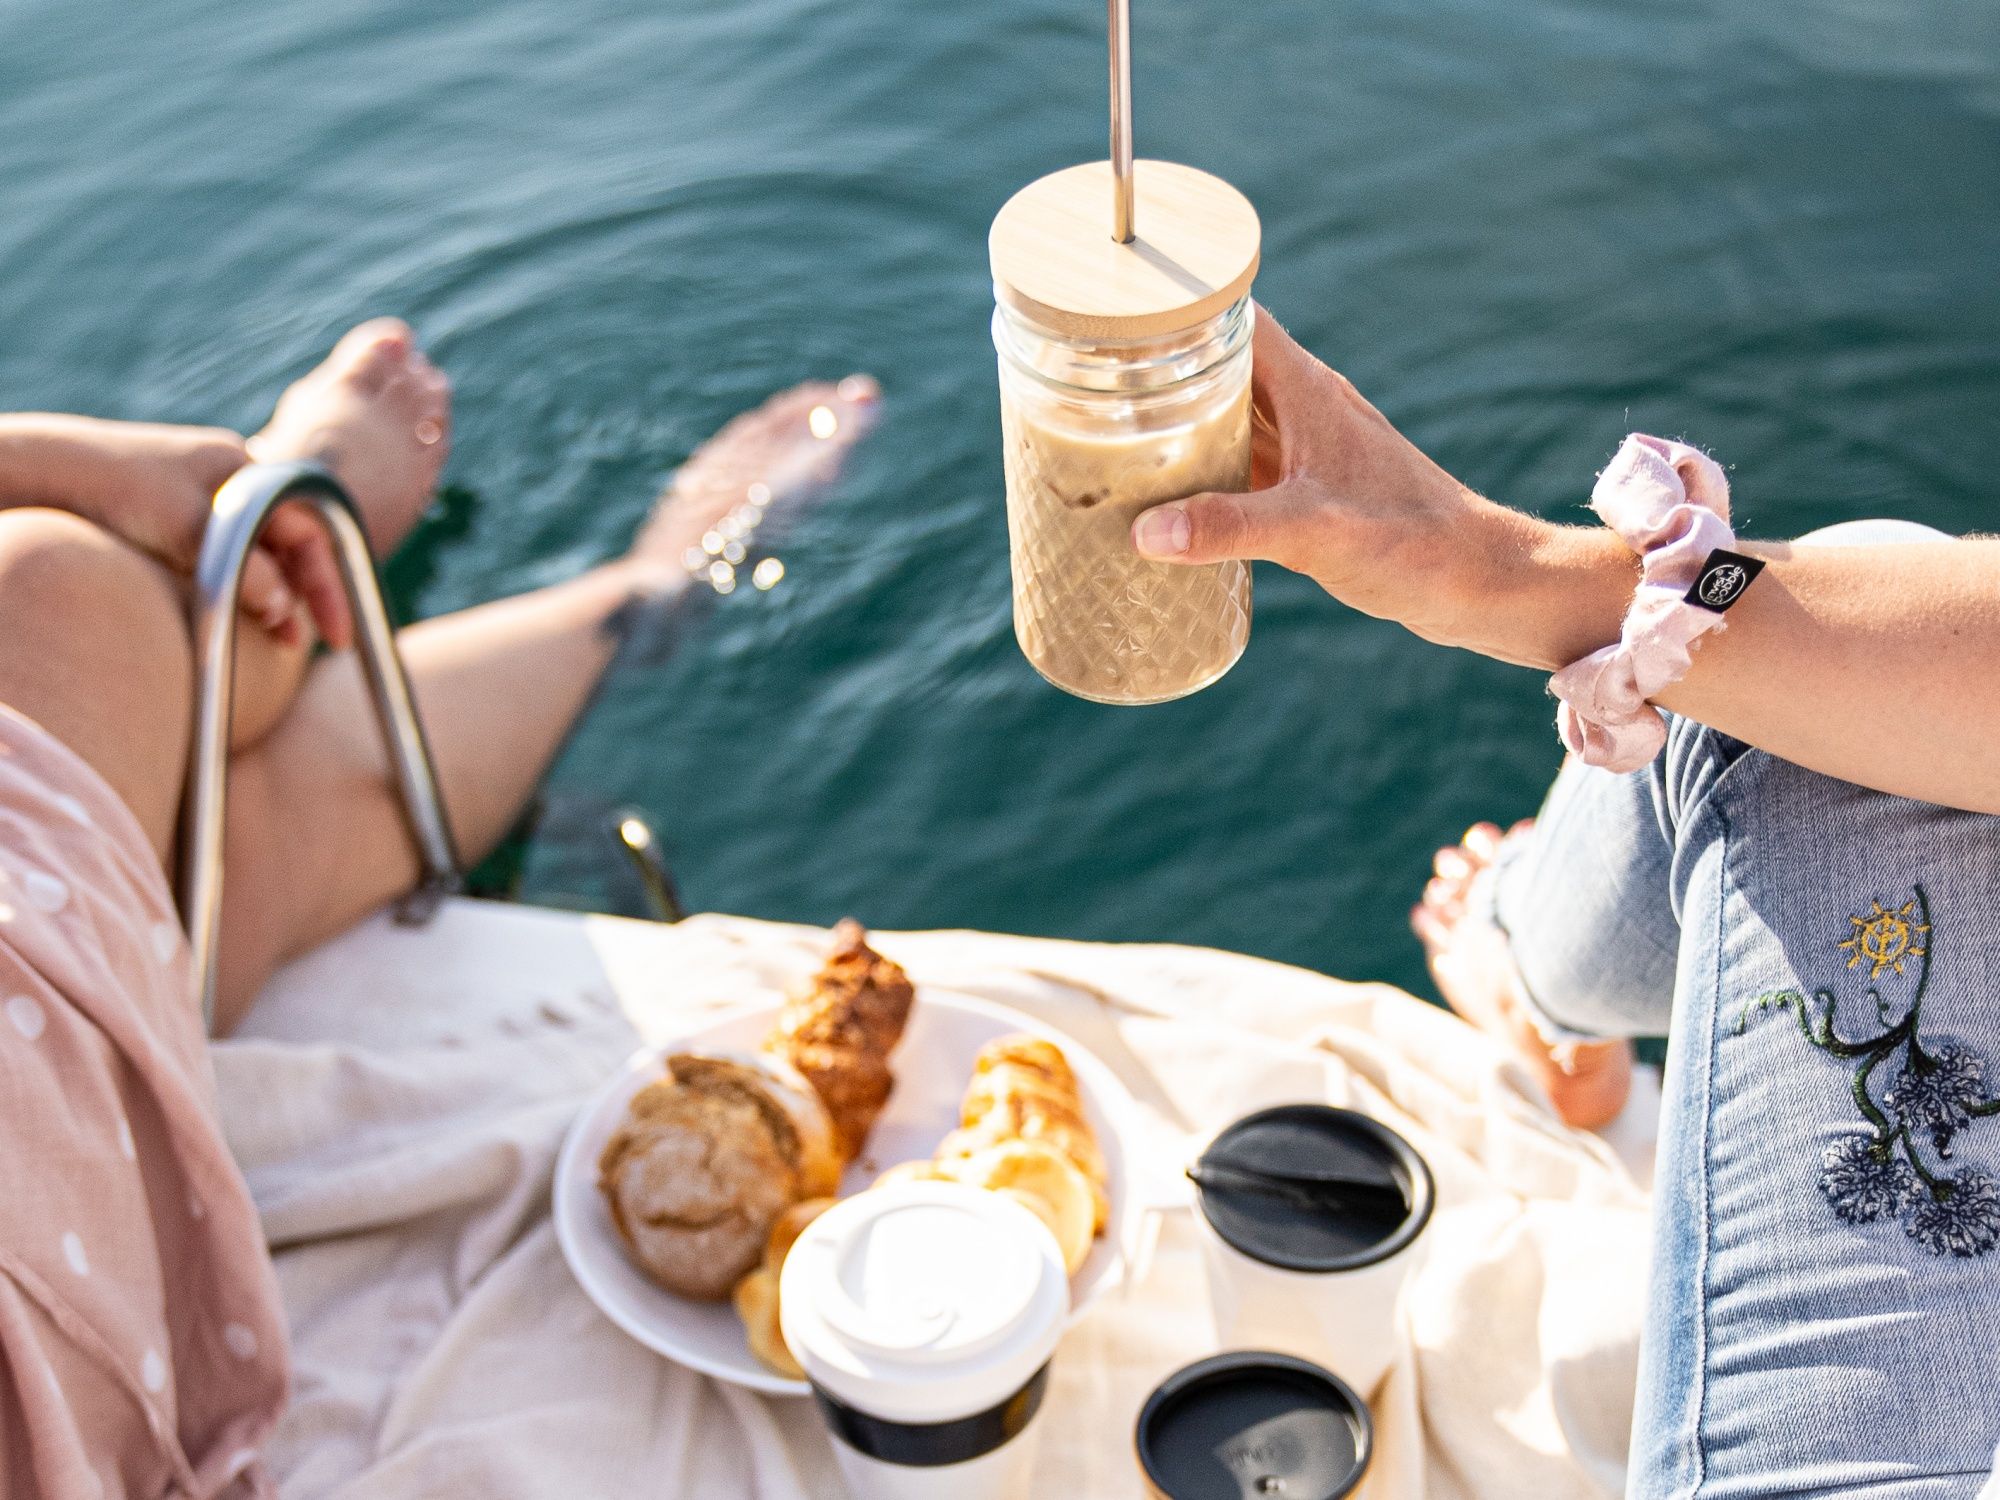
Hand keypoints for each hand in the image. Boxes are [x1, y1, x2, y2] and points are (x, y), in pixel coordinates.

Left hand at [0, 415, 342, 645]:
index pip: (310, 529)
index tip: (337, 633)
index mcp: (242, 465)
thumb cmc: (109, 485)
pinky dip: (235, 592)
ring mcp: (196, 501)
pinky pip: (221, 562)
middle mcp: (225, 480)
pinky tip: (230, 620)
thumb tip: (285, 611)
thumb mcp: (188, 529)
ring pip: (254, 557)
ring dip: (268, 599)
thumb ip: (245, 571)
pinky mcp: (167, 525)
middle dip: (302, 595)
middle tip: (304, 646)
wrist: (32, 472)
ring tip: (272, 641)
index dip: (328, 583)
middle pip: (286, 545)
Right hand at [1128, 307, 1527, 648]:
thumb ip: (1232, 527)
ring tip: (1106, 437)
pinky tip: (1164, 500)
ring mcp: (1308, 450)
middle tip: (1088, 388)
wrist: (1477, 583)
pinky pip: (1241, 466)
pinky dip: (1202, 472)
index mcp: (1309, 391)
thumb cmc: (1413, 544)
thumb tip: (1146, 533)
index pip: (1235, 318)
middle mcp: (1306, 409)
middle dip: (1159, 372)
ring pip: (1228, 417)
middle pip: (1219, 366)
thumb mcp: (1316, 533)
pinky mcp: (1310, 491)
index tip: (1117, 320)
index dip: (1178, 310)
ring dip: (1178, 423)